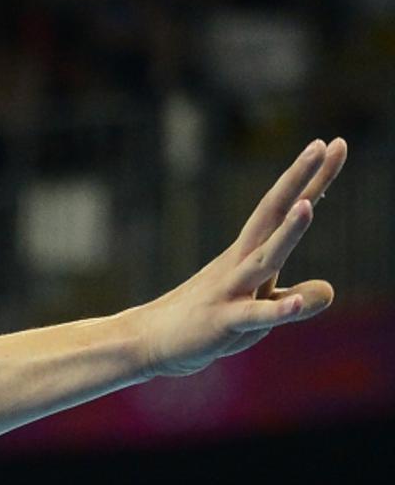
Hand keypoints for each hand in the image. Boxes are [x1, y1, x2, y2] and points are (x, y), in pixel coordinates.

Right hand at [134, 137, 346, 377]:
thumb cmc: (204, 321)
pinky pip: (251, 315)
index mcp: (249, 254)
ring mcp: (230, 290)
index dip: (312, 179)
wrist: (150, 340)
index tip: (334, 144)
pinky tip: (293, 304)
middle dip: (297, 182)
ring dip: (286, 233)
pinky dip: (274, 310)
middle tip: (320, 145)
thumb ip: (291, 298)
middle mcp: (240, 264)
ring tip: (306, 205)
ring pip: (264, 259)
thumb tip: (329, 290)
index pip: (285, 209)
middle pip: (271, 216)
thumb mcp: (256, 313)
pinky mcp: (221, 321)